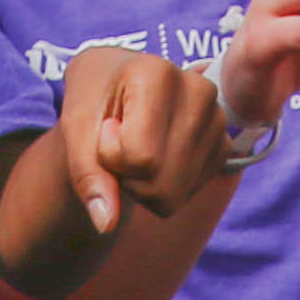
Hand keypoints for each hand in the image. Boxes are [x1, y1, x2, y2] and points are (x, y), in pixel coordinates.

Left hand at [46, 39, 223, 235]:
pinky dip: (164, 187)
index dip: (110, 156)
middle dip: (127, 179)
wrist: (116, 81)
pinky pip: (187, 194)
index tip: (106, 127)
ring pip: (173, 195)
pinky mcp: (224, 145)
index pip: (140, 157)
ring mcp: (218, 120)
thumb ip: (87, 173)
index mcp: (158, 75)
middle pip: (161, 183)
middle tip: (118, 144)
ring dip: (143, 186)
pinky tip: (156, 156)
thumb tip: (106, 224)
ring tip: (136, 147)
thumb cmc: (94, 97)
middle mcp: (199, 92)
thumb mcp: (76, 128)